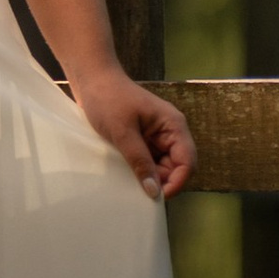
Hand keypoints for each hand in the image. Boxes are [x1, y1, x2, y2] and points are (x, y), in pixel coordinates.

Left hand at [70, 68, 196, 203]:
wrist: (91, 80)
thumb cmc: (108, 99)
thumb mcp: (122, 132)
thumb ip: (139, 161)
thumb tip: (153, 191)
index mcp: (173, 125)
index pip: (187, 161)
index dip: (176, 182)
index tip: (156, 197)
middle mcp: (170, 132)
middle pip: (177, 167)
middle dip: (162, 181)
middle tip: (138, 190)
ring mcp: (157, 136)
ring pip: (163, 166)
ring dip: (150, 176)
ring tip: (130, 182)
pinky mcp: (144, 140)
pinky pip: (150, 161)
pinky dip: (141, 169)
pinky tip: (127, 173)